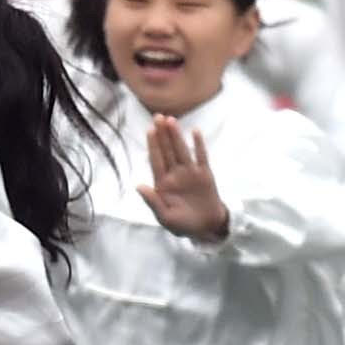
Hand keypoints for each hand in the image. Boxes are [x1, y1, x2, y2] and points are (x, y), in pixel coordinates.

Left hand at [143, 115, 230, 240]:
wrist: (206, 228)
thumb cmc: (183, 225)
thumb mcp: (165, 218)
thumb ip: (153, 202)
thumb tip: (139, 186)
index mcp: (163, 184)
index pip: (156, 160)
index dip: (153, 145)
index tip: (150, 130)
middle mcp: (175, 174)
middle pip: (167, 151)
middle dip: (162, 134)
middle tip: (158, 117)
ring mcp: (190, 172)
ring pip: (181, 150)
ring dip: (176, 136)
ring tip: (171, 120)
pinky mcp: (205, 174)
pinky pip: (201, 156)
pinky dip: (198, 144)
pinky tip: (195, 131)